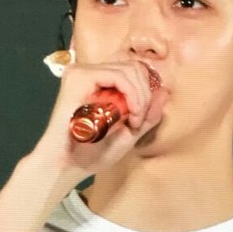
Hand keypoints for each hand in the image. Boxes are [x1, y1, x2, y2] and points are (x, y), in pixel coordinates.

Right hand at [32, 55, 168, 180]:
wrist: (67, 165)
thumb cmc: (93, 153)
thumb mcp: (129, 133)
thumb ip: (147, 114)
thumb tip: (165, 91)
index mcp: (99, 82)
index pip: (132, 69)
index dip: (145, 90)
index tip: (140, 119)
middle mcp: (90, 72)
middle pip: (134, 66)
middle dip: (145, 94)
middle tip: (137, 121)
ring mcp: (83, 72)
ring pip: (129, 69)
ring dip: (140, 97)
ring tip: (132, 121)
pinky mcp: (79, 76)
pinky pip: (117, 75)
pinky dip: (131, 94)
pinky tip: (128, 115)